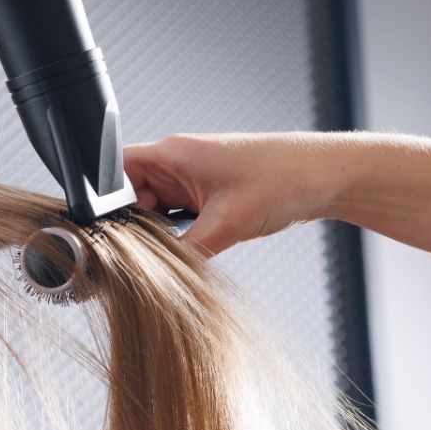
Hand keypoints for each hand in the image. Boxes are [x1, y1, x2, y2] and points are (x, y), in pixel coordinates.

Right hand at [123, 133, 346, 257]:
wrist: (326, 177)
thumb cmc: (283, 179)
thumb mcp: (227, 224)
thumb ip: (186, 252)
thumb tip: (158, 276)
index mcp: (173, 153)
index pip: (116, 172)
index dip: (104, 204)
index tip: (105, 236)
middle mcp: (178, 162)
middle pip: (131, 197)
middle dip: (134, 226)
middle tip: (142, 254)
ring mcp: (193, 178)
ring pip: (155, 210)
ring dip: (160, 232)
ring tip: (175, 249)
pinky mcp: (209, 194)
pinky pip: (178, 216)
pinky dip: (180, 233)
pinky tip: (194, 246)